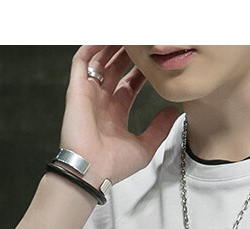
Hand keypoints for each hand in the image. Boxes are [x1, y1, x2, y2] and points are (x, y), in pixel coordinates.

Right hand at [59, 46, 180, 186]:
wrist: (92, 171)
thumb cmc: (113, 166)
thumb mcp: (144, 147)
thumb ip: (159, 128)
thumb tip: (173, 112)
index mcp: (115, 115)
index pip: (129, 85)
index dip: (141, 71)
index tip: (154, 61)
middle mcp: (101, 103)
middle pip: (115, 70)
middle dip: (127, 55)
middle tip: (141, 43)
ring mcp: (88, 95)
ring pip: (99, 61)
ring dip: (111, 47)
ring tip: (126, 37)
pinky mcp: (77, 90)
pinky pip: (81, 61)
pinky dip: (92, 47)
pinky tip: (106, 38)